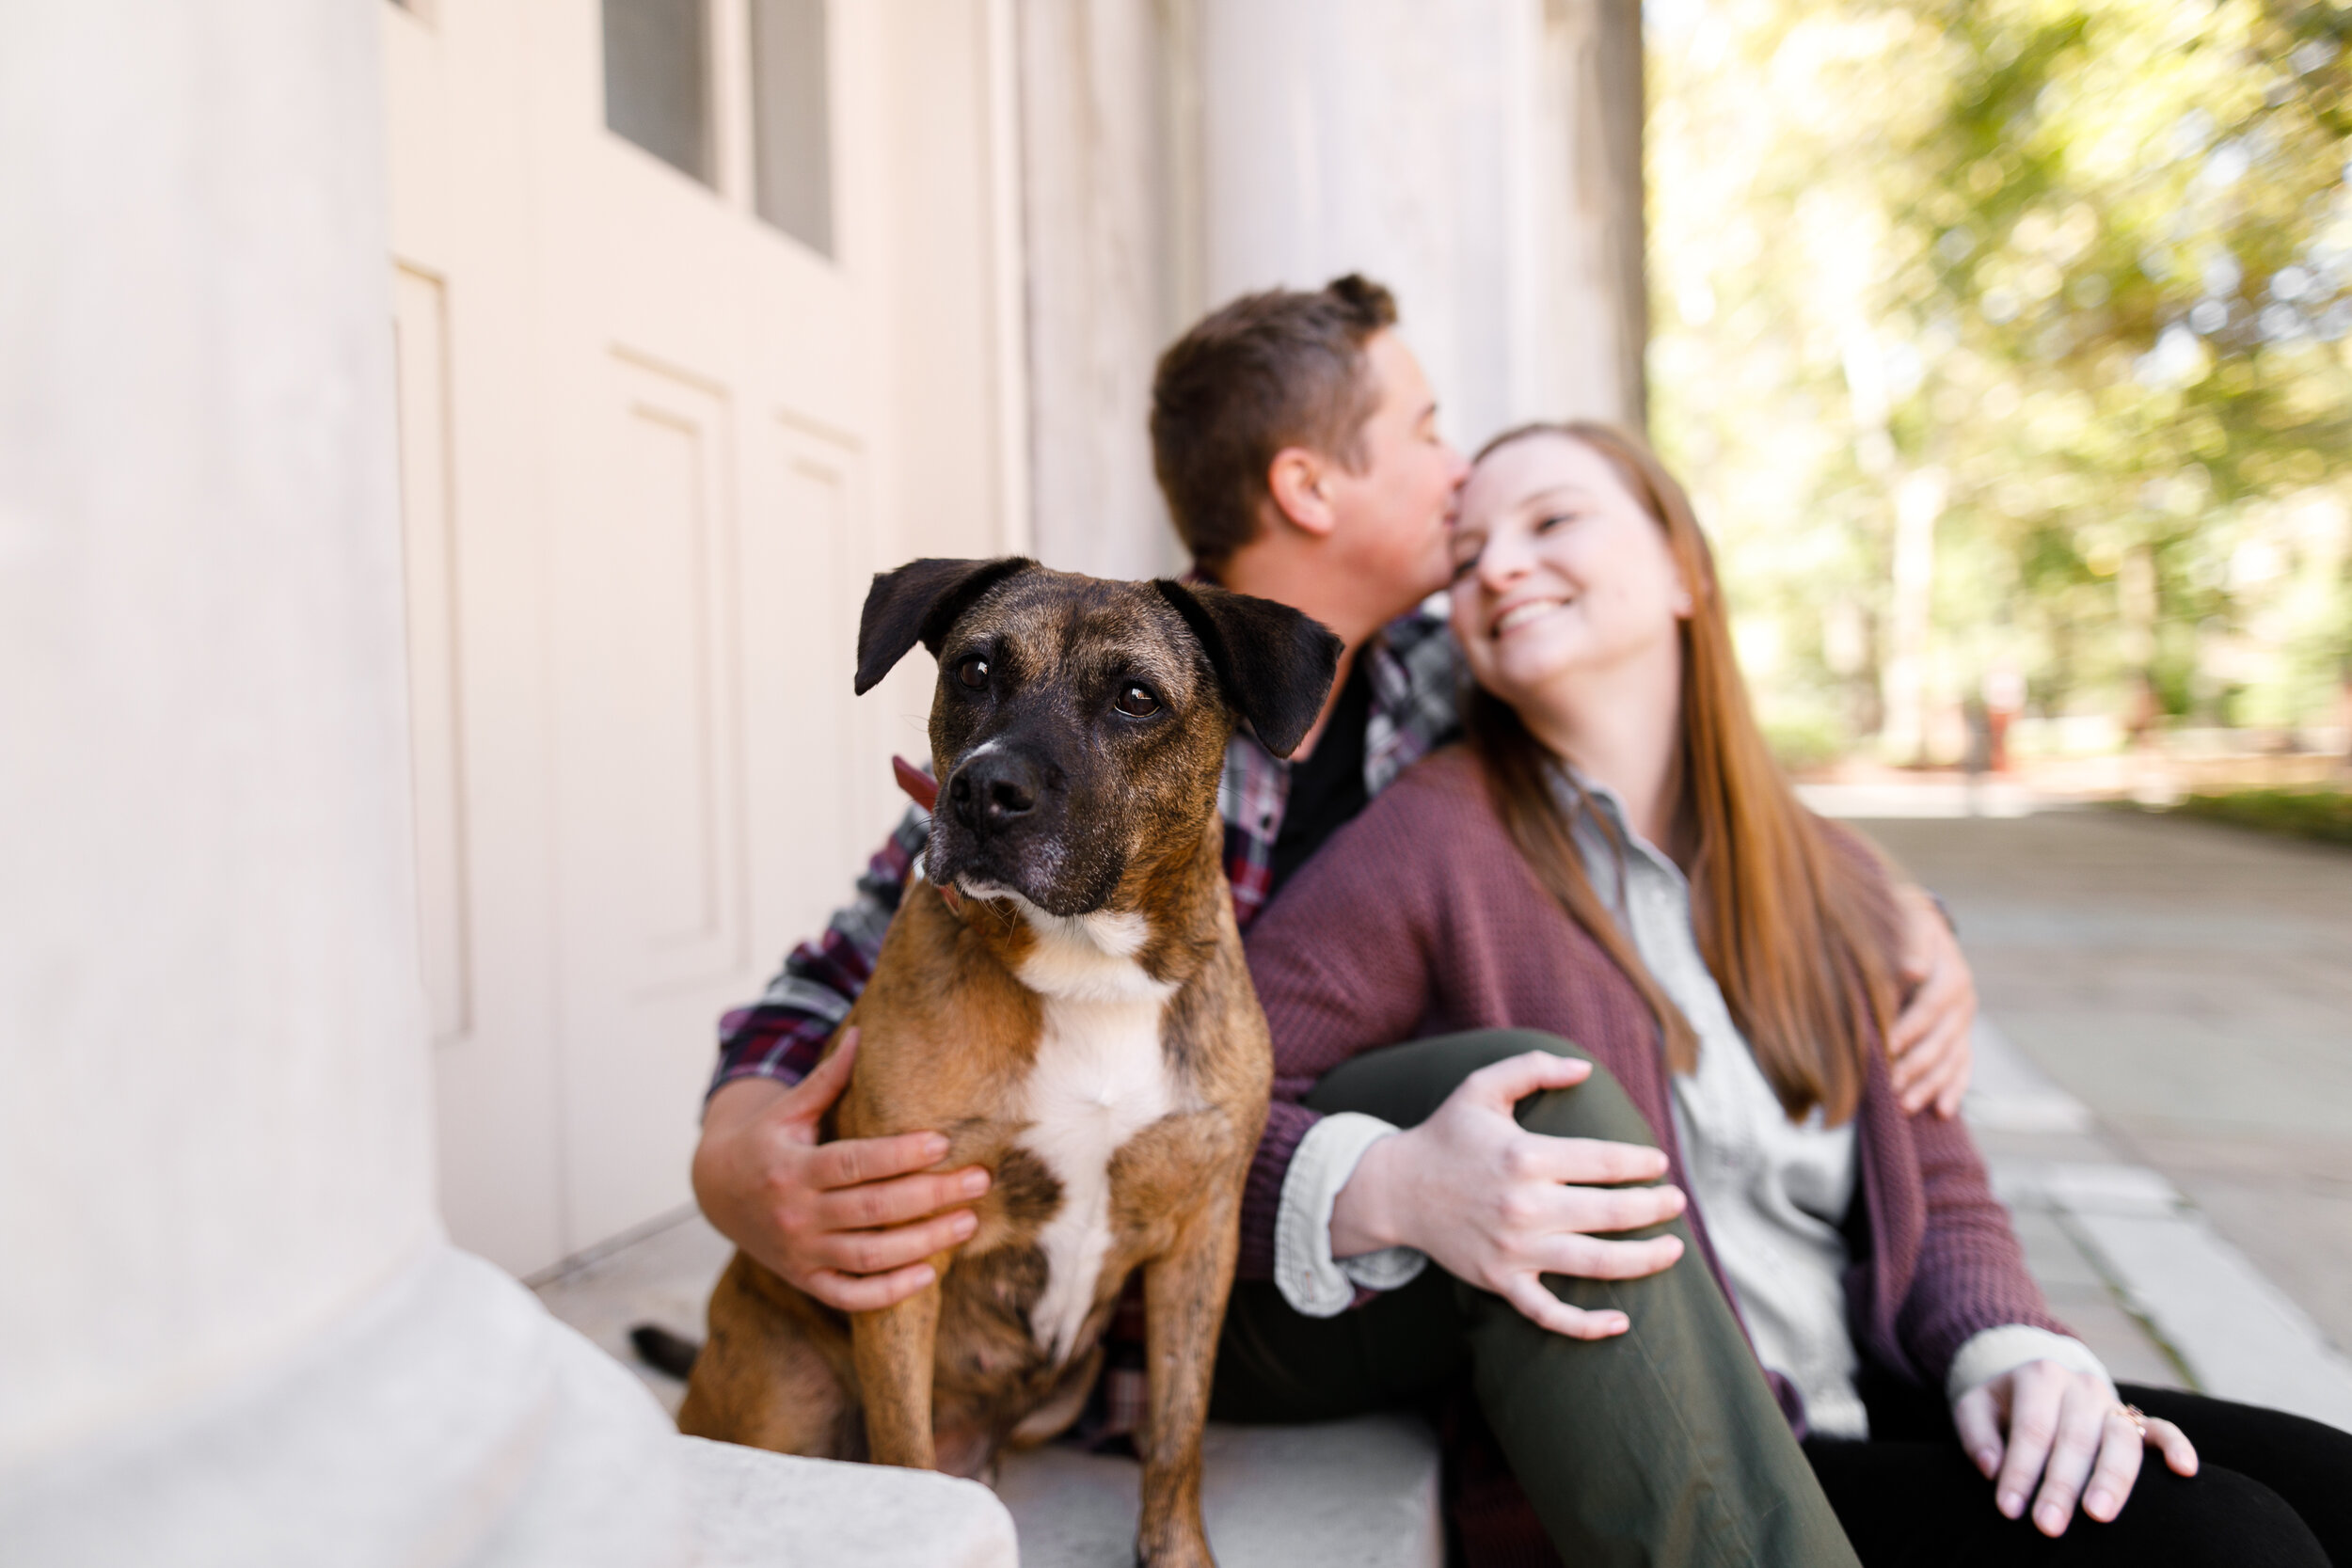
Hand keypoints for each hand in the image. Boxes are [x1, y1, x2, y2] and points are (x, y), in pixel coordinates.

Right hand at [690, 1027, 990, 1311]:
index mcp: (792, 1167)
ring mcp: (800, 1252)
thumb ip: (827, 1079)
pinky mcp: (804, 1278)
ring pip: (869, 1255)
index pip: (854, 1163)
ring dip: (923, 1243)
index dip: (899, 1155)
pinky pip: (850, 1295)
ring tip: (967, 1223)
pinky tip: (928, 1273)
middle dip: (930, 1196)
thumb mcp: (787, 1109)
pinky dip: (888, 1291)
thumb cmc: (764, 1141)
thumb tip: (863, 1032)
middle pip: (872, 1208)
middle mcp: (796, 1213)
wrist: (715, 1192)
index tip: (943, 1144)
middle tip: (978, 1181)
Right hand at [1330, 1051, 1686, 1338]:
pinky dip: (1585, 1325)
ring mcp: (1513, 1249)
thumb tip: (1584, 1069)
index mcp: (1524, 1156)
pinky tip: (1620, 1323)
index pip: (1603, 1161)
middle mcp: (1523, 1206)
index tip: (1659, 1164)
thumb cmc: (1446, 1135)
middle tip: (1676, 1202)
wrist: (1395, 1189)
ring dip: (1643, 1260)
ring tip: (1673, 1250)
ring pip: (1594, 1263)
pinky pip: (1548, 1312)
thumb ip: (1532, 1067)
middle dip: (1655, 1209)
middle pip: (1610, 1214)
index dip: (1640, 1163)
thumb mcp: (1481, 1087)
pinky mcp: (1500, 1281)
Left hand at [1890, 884, 1976, 1117]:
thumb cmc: (1904, 920)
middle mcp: (1963, 1002)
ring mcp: (1963, 1022)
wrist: (1920, 921)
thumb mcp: (1908, 919)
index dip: (1909, 1028)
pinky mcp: (1960, 1034)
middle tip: (1889, 1087)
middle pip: (1940, 1041)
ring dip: (1930, 1085)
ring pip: (1951, 1059)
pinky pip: (1962, 1066)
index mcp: (1951, 975)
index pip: (1929, 1008)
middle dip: (1914, 1065)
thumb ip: (1912, 942)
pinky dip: (1953, 1088)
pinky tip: (1943, 1111)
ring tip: (1905, 1106)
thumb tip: (1912, 969)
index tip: (1886, 1046)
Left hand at [1954, 1361, 2197, 1536]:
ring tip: (2098, 1515)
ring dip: (2111, 1479)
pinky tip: (2185, 1471)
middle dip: (2061, 1486)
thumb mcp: (1975, 1407)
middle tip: (2048, 1527)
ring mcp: (2113, 1402)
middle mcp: (2081, 1386)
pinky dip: (2177, 1446)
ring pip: (2120, 1440)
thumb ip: (1976, 1434)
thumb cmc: (2002, 1405)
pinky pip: (2164, 1428)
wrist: (2038, 1379)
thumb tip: (1992, 1468)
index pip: (2031, 1430)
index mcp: (2040, 1377)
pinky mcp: (2138, 1418)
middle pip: (2075, 1440)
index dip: (2020, 1471)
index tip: (2008, 1510)